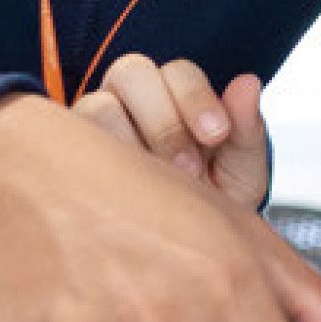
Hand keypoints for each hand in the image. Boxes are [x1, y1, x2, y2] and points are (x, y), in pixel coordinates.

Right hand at [80, 55, 271, 212]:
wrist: (186, 249)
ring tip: (154, 183)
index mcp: (176, 94)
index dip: (196, 97)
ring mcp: (99, 123)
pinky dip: (100, 161)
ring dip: (129, 141)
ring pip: (98, 104)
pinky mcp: (73, 152)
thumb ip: (246, 129)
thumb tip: (249, 83)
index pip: (178, 72)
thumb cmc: (213, 201)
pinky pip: (72, 140)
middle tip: (186, 167)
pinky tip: (126, 191)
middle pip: (132, 72)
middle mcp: (133, 99)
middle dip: (164, 120)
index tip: (216, 135)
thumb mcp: (241, 172)